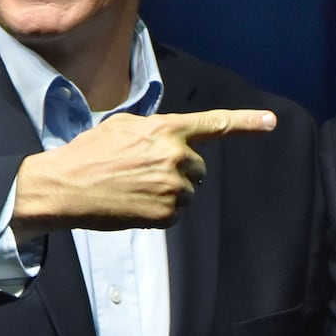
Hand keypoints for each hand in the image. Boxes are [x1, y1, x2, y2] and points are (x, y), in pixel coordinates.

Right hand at [12, 107, 275, 234]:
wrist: (63, 186)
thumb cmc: (89, 153)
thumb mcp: (121, 125)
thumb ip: (154, 129)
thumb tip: (168, 139)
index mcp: (167, 129)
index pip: (214, 124)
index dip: (246, 122)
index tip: (272, 121)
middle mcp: (176, 156)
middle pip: (197, 168)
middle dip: (177, 171)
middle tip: (143, 172)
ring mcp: (173, 187)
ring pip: (187, 192)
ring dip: (167, 192)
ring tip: (133, 188)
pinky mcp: (166, 213)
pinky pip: (175, 213)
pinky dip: (158, 212)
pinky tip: (132, 204)